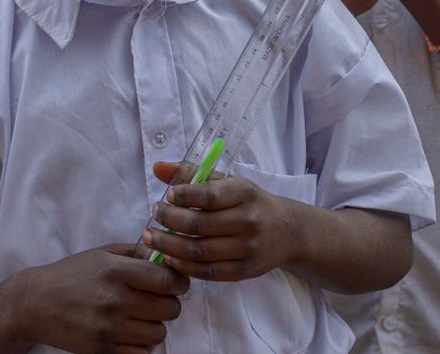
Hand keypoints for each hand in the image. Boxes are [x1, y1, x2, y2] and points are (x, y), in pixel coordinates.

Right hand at [27, 244, 188, 353]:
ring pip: (158, 333)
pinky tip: (129, 332)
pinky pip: (141, 353)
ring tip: (140, 316)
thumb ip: (136, 253)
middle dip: (168, 303)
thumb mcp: (103, 253)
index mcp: (117, 271)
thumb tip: (167, 256)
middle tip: (156, 300)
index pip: (167, 281)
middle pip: (169, 309)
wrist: (36, 303)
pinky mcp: (102, 350)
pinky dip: (140, 344)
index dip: (178, 282)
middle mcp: (114, 300)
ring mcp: (108, 328)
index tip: (174, 283)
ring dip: (154, 325)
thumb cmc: (73, 274)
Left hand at [142, 161, 295, 282]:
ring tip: (151, 237)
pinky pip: (207, 272)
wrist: (288, 231)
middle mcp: (247, 221)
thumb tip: (158, 167)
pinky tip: (169, 257)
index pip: (210, 195)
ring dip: (169, 246)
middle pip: (199, 225)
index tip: (166, 196)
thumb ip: (192, 174)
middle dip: (169, 220)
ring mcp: (246, 249)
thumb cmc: (250, 203)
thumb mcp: (229, 182)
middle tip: (154, 215)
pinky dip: (183, 266)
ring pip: (199, 251)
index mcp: (244, 193)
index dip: (184, 196)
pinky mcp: (243, 271)